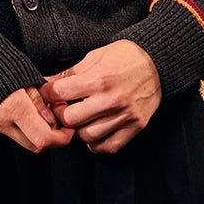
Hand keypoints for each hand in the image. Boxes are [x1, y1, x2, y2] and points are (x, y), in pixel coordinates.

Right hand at [0, 85, 73, 151]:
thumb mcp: (27, 77)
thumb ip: (41, 102)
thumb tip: (53, 121)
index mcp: (13, 108)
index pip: (44, 139)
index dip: (62, 138)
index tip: (69, 129)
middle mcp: (0, 121)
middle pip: (35, 146)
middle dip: (51, 138)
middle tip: (58, 123)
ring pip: (23, 141)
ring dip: (36, 133)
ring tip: (40, 114)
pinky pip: (9, 133)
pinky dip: (21, 127)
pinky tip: (22, 112)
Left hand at [43, 41, 163, 153]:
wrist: (159, 62)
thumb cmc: (124, 57)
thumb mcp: (94, 57)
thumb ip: (68, 73)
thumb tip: (43, 83)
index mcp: (98, 79)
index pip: (58, 94)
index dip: (48, 94)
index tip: (49, 93)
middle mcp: (111, 100)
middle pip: (70, 119)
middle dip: (62, 113)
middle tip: (64, 108)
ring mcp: (125, 115)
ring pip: (87, 136)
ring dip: (79, 129)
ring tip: (80, 119)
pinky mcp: (136, 126)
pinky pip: (109, 146)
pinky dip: (97, 144)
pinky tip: (94, 131)